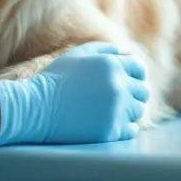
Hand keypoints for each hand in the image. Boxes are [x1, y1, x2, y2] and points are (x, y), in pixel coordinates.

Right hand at [0, 42, 148, 146]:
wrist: (37, 108)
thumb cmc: (55, 79)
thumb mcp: (77, 55)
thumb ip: (103, 50)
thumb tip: (123, 51)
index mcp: (111, 65)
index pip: (139, 69)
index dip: (136, 75)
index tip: (130, 82)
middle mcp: (118, 86)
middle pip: (143, 91)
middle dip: (134, 94)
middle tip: (120, 99)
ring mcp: (116, 109)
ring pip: (138, 110)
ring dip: (128, 110)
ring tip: (111, 111)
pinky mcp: (111, 130)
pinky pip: (131, 129)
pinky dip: (125, 126)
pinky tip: (110, 122)